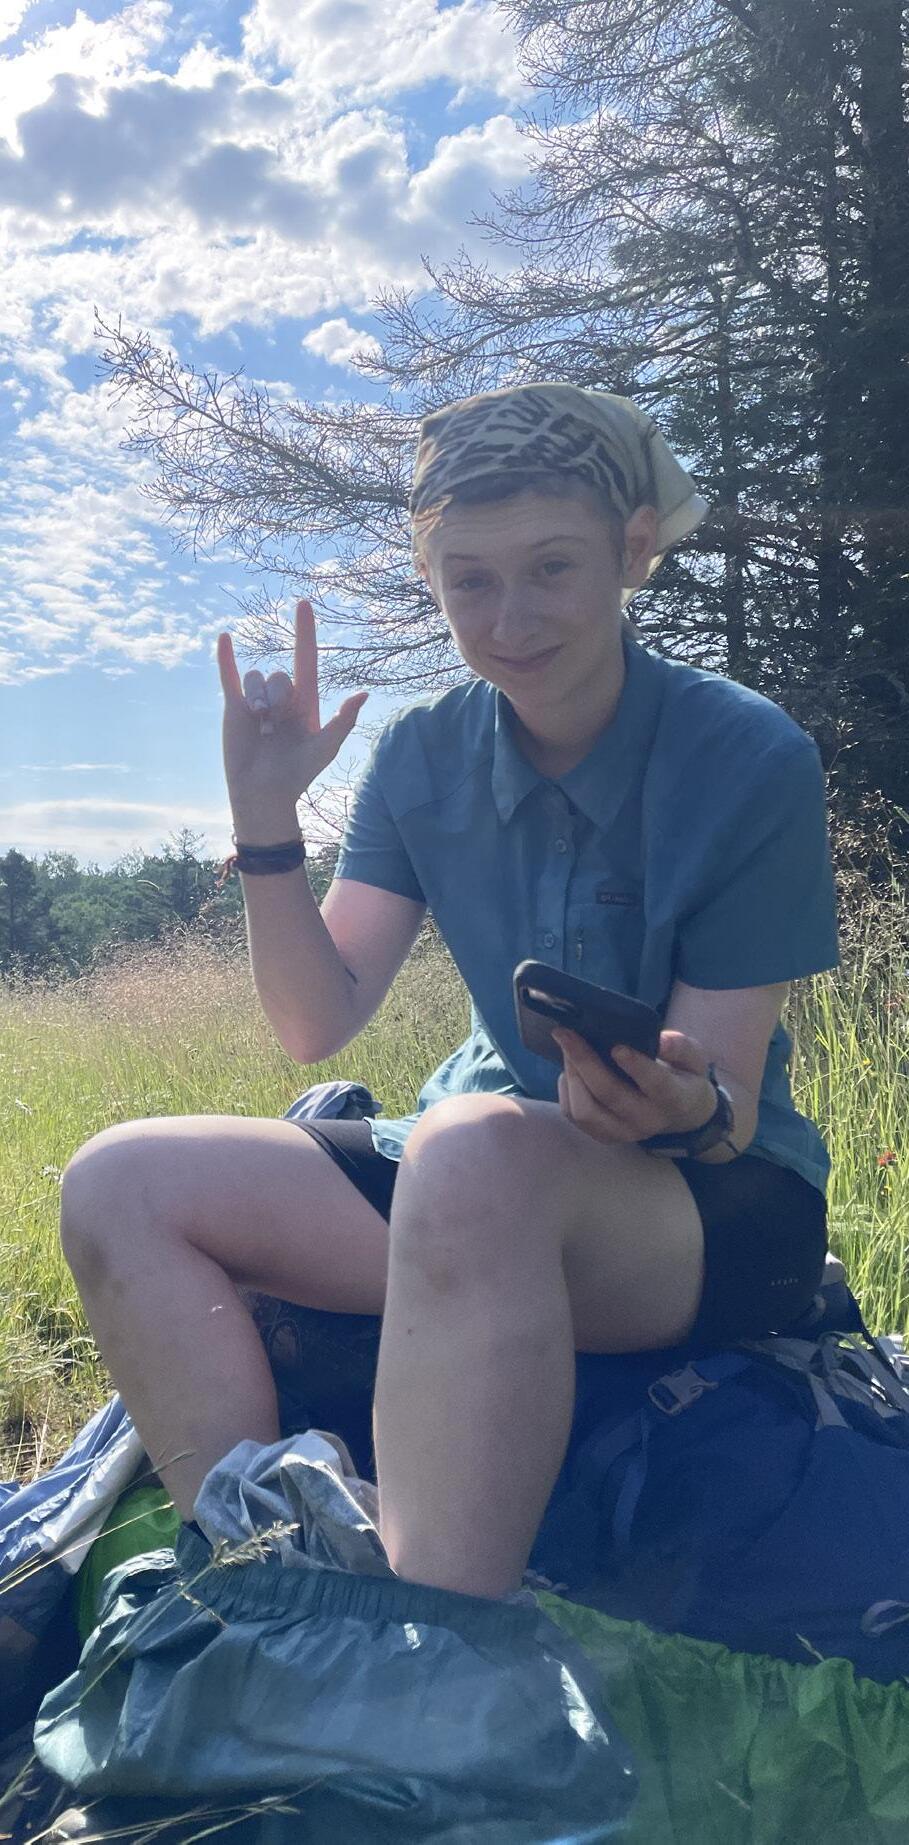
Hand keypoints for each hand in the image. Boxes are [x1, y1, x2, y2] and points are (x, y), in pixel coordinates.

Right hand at [217, 599, 367, 832]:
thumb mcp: (324, 747)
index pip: (306, 658)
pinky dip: (227, 658)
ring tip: (260, 725)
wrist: (263, 792)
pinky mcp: (235, 707)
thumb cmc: (298, 774)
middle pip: (279, 674)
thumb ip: (343, 721)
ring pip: (256, 676)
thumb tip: (362, 694)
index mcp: (305, 702)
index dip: (305, 631)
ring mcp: (257, 700)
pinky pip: (230, 676)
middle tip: (276, 726)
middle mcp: (281, 697)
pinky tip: (226, 639)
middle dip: (278, 696)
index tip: (304, 604)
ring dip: (258, 698)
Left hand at [553, 1027, 714, 1147]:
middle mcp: (647, 1120)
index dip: (636, 1067)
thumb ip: (680, 1047)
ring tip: (569, 1049)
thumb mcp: (694, 1058)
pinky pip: (574, 1115)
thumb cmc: (684, 1077)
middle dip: (584, 1061)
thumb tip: (660, 1040)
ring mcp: (623, 1132)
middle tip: (565, 1033)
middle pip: (609, 1094)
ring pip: (585, 1110)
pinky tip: (571, 1070)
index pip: (656, 1085)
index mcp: (674, 1098)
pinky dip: (567, 1089)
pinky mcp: (603, 1135)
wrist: (681, 1113)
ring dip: (572, 1076)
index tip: (616, 1047)